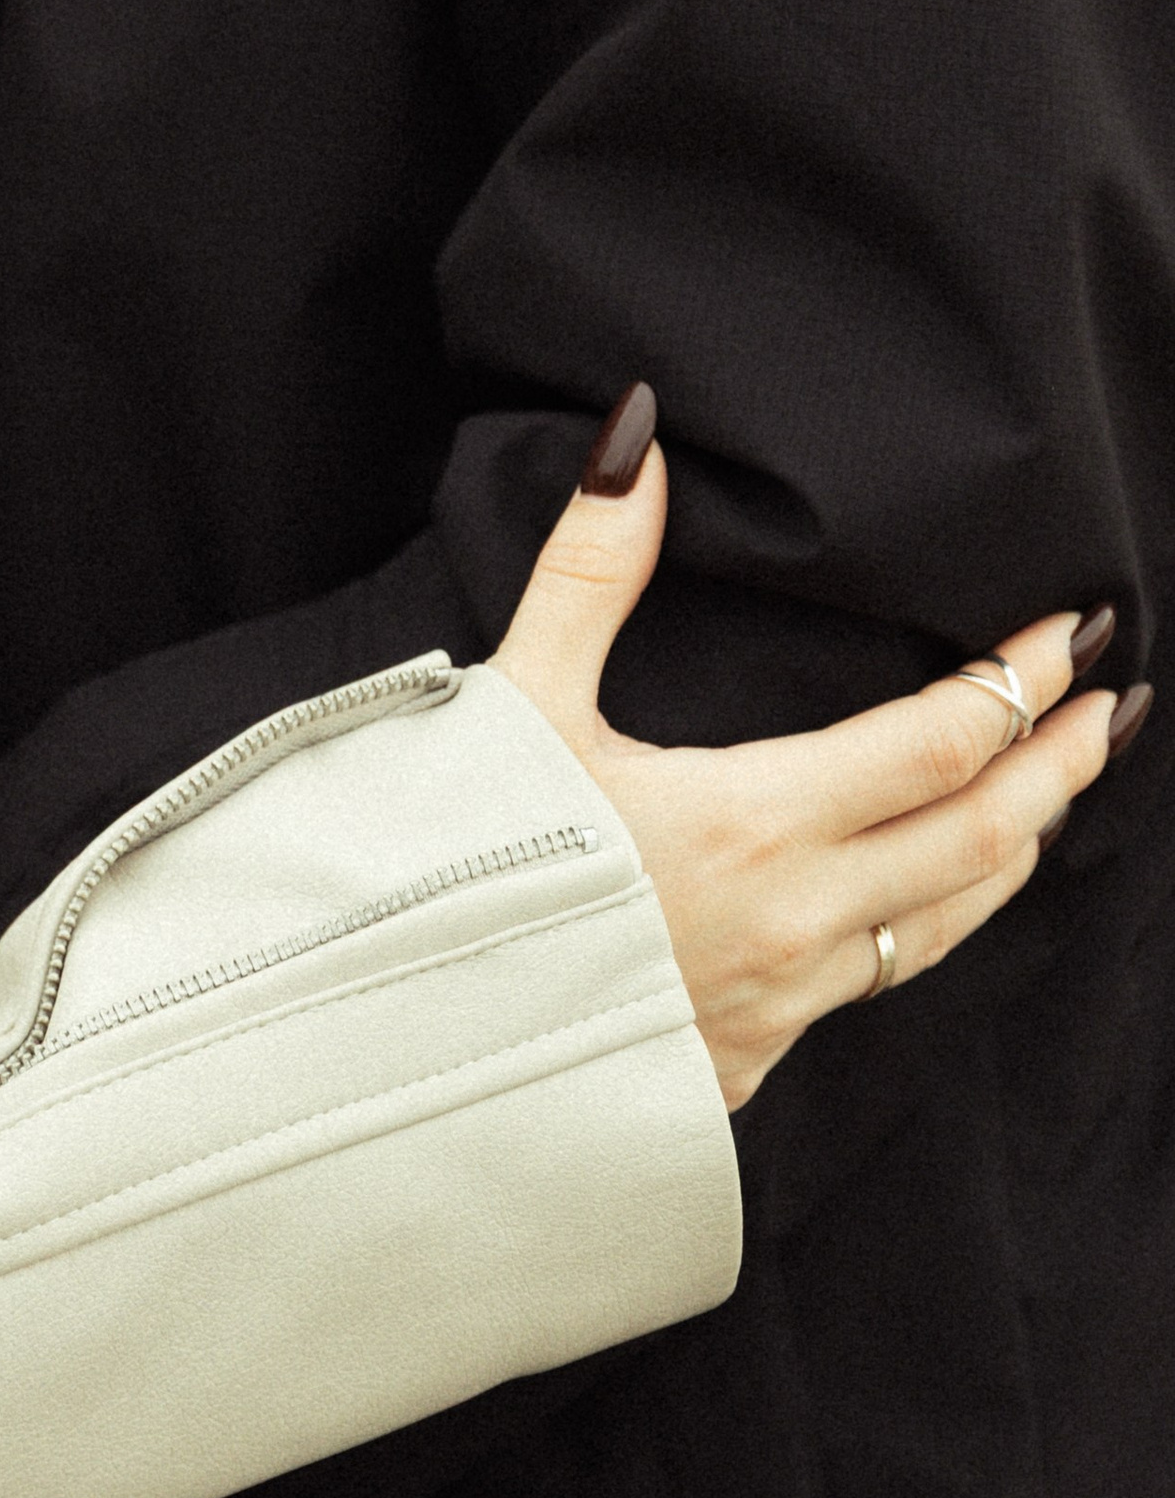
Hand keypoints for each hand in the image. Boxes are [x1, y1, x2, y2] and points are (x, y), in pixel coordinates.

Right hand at [491, 387, 1130, 1108]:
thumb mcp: (517, 700)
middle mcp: (795, 921)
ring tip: (1048, 799)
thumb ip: (592, 566)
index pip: (941, 739)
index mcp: (753, 821)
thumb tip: (637, 434)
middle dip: (1059, 764)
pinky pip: (868, 988)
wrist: (395, 1051)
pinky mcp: (744, 1062)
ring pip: (945, 927)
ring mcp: (779, 1004)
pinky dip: (921, 931)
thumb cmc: (451, 868)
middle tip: (1113, 704)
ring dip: (1012, 853)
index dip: (1021, 677)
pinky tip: (914, 910)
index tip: (1074, 628)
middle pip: (981, 836)